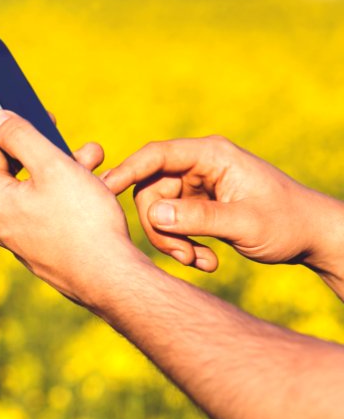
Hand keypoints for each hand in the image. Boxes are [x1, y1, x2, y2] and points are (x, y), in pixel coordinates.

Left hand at [0, 109, 148, 307]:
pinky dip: (68, 196)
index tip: (40, 114)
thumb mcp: (53, 166)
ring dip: (65, 170)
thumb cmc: (83, 220)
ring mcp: (20, 240)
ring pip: (37, 191)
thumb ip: (20, 136)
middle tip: (80, 143)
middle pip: (17, 171)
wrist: (112, 279)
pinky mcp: (41, 251)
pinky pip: (48, 212)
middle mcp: (0, 223)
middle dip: (49, 150)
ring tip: (97, 160)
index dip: (12, 127)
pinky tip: (96, 189)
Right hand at [102, 136, 343, 277]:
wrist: (314, 238)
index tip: (104, 190)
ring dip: (173, 241)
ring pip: (158, 211)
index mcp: (211, 156)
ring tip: (200, 262)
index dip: (127, 171)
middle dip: (160, 227)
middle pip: (151, 190)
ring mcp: (198, 186)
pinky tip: (207, 261)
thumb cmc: (287, 223)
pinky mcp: (198, 205)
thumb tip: (152, 216)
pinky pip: (173, 224)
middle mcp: (200, 166)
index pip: (156, 156)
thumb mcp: (244, 223)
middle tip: (182, 256)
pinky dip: (184, 244)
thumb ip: (197, 218)